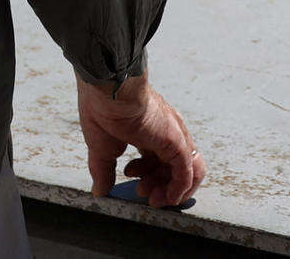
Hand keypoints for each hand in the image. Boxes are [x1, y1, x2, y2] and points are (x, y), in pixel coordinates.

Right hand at [77, 72, 205, 209]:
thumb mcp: (101, 146)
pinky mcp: (177, 142)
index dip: (146, 172)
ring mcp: (174, 136)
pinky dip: (180, 189)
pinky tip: (167, 197)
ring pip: (189, 170)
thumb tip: (101, 190)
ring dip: (173, 190)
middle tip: (142, 192)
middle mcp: (166, 131)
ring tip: (154, 199)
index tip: (129, 177)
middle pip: (173, 166)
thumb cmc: (102, 108)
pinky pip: (188, 172)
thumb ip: (103, 170)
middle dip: (158, 184)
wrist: (109, 91)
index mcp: (149, 128)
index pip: (157, 156)